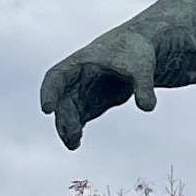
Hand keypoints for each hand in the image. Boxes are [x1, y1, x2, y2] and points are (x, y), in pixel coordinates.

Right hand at [39, 30, 157, 151]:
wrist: (139, 51)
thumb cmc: (136, 51)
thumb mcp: (141, 67)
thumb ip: (143, 86)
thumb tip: (148, 107)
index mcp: (81, 62)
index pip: (56, 77)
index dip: (49, 93)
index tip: (47, 109)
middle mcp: (76, 78)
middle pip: (62, 99)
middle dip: (64, 117)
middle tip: (72, 136)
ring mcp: (83, 91)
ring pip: (68, 112)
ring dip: (67, 127)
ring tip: (73, 144)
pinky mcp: (92, 102)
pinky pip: (78, 118)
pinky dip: (75, 130)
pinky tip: (75, 144)